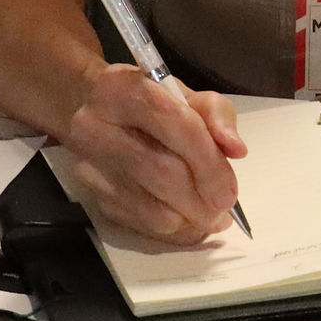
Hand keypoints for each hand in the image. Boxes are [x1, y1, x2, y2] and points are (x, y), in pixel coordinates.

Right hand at [61, 66, 246, 244]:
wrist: (84, 105)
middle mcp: (96, 126)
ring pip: (149, 206)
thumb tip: (236, 149)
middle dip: (201, 197)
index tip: (230, 189)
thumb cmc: (143, 99)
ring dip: (188, 220)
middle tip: (224, 209)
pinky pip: (137, 223)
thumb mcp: (181, 92)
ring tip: (210, 217)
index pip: (176, 125)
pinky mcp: (89, 194)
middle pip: (161, 172)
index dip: (209, 161)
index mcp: (123, 89)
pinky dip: (170, 231)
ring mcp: (88, 165)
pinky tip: (186, 222)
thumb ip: (215, 114)